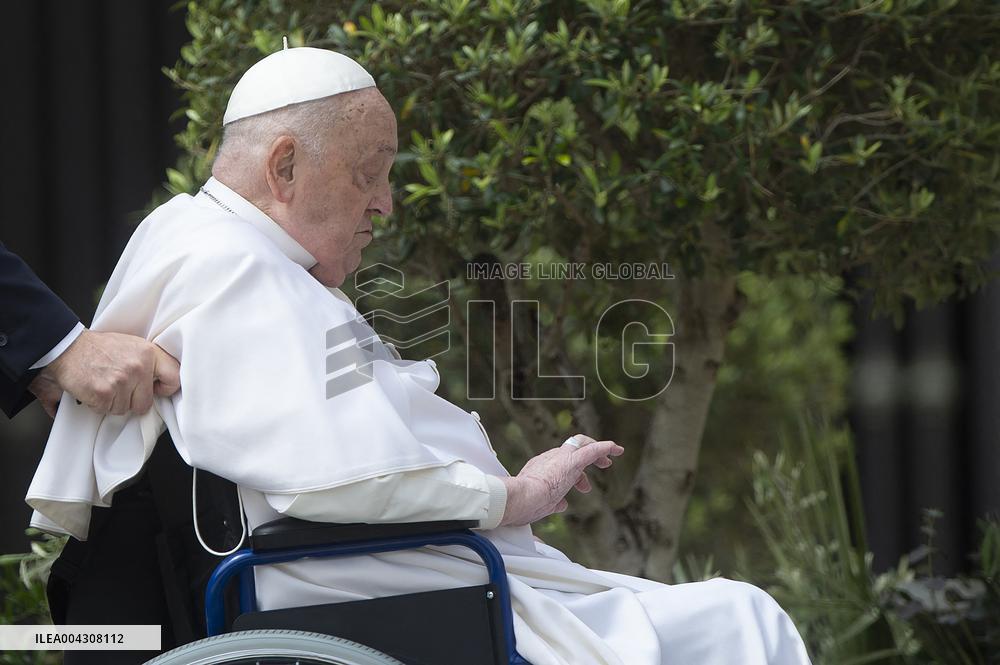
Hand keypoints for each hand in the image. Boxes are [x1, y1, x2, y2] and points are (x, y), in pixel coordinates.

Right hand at [29, 330, 180, 416]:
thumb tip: (164, 384)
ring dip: (114, 402)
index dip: (165, 389)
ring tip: (105, 383)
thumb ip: (150, 362)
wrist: (68, 346)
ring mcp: (121, 380)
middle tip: (119, 387)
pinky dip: (99, 404)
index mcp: (149, 352)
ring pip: (125, 409)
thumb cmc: (100, 348)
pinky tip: (94, 388)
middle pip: (146, 403)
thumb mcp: (132, 345)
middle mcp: (138, 366)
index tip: (156, 389)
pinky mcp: (104, 393)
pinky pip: (107, 410)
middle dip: (132, 401)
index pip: (174, 378)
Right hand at [499, 434, 623, 526]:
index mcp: (539, 468)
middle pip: (572, 452)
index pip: (560, 465)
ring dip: (599, 451)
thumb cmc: (523, 506)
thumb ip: (552, 503)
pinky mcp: (571, 461)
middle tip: (604, 465)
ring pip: (582, 444)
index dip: (575, 475)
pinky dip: (605, 448)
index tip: (583, 486)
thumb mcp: (540, 505)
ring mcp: (560, 458)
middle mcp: (549, 458)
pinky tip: (616, 449)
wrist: (519, 499)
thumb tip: (562, 504)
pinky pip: (592, 450)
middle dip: (589, 458)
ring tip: (614, 455)